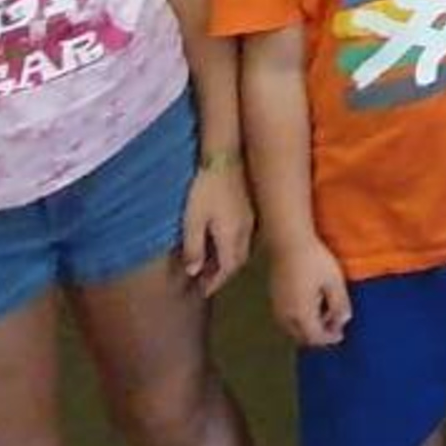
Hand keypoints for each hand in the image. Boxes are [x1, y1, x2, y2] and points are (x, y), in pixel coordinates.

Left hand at [178, 164, 253, 294]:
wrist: (227, 155)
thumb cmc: (206, 188)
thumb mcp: (192, 220)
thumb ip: (193, 248)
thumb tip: (193, 272)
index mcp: (231, 238)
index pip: (226, 269)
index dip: (214, 282)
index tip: (203, 291)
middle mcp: (246, 232)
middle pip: (237, 262)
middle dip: (223, 274)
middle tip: (208, 279)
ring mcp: (252, 219)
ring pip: (244, 249)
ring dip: (230, 260)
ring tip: (215, 262)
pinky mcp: (253, 207)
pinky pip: (246, 236)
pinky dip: (235, 245)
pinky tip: (226, 239)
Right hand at [269, 237, 350, 348]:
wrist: (288, 241)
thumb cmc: (314, 259)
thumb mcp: (334, 280)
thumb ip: (340, 303)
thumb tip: (344, 321)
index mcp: (301, 314)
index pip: (315, 337)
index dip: (329, 338)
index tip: (341, 334)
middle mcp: (286, 315)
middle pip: (302, 337)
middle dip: (319, 335)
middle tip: (334, 327)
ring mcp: (277, 307)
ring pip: (292, 329)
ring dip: (308, 328)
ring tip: (323, 314)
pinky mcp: (273, 298)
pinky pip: (286, 319)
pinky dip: (299, 320)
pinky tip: (309, 306)